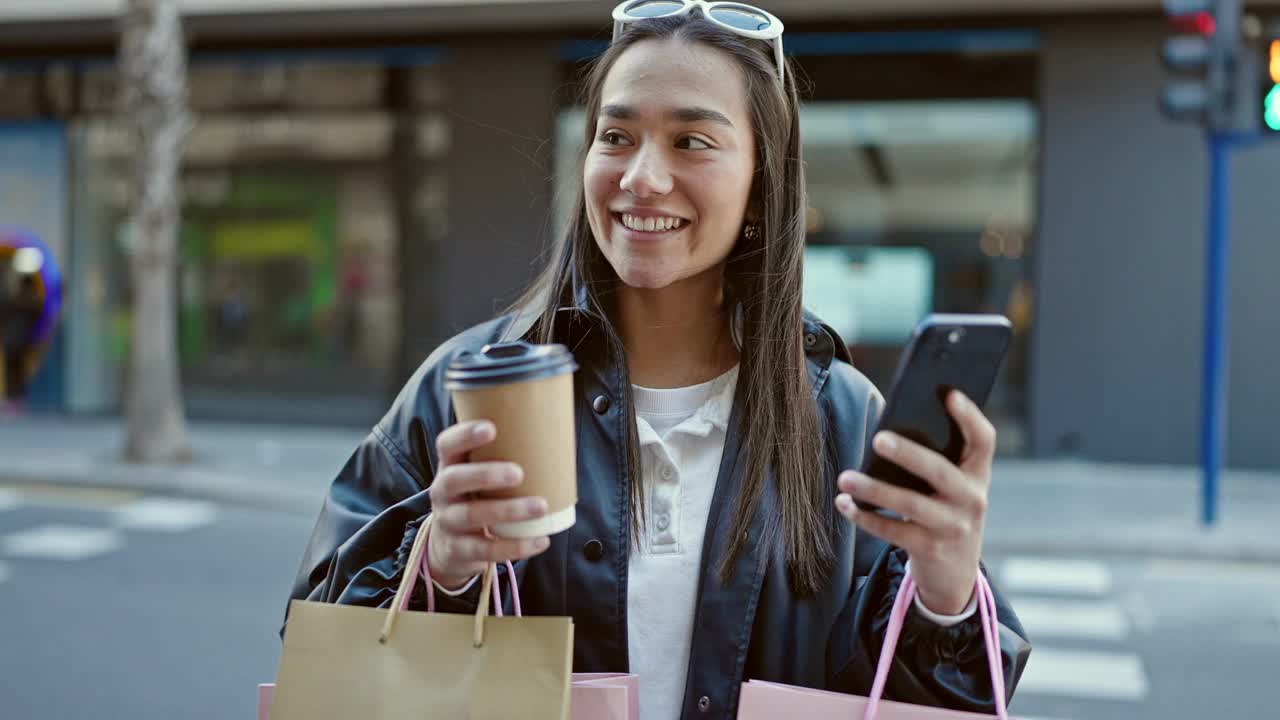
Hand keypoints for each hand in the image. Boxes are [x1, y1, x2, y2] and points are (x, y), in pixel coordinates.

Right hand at [426, 420, 552, 589]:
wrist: (448, 547)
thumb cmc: (476, 499)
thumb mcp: (478, 477)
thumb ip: (502, 458)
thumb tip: (555, 435)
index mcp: (449, 467)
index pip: (446, 445)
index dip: (464, 435)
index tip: (491, 428)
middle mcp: (442, 493)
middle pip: (454, 479)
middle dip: (485, 475)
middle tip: (518, 473)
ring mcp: (448, 522)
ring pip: (471, 515)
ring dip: (507, 510)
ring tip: (540, 507)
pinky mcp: (459, 550)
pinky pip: (486, 550)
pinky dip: (515, 546)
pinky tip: (540, 541)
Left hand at [835, 390, 995, 614]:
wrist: (956, 574)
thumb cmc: (945, 512)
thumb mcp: (953, 489)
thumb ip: (935, 462)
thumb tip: (889, 432)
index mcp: (978, 474)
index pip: (984, 440)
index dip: (969, 416)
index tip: (949, 393)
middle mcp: (972, 499)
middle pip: (939, 471)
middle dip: (908, 453)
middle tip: (878, 438)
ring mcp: (952, 526)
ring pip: (910, 504)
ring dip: (874, 489)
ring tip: (845, 477)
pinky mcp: (929, 549)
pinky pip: (891, 530)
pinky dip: (864, 515)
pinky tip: (843, 503)